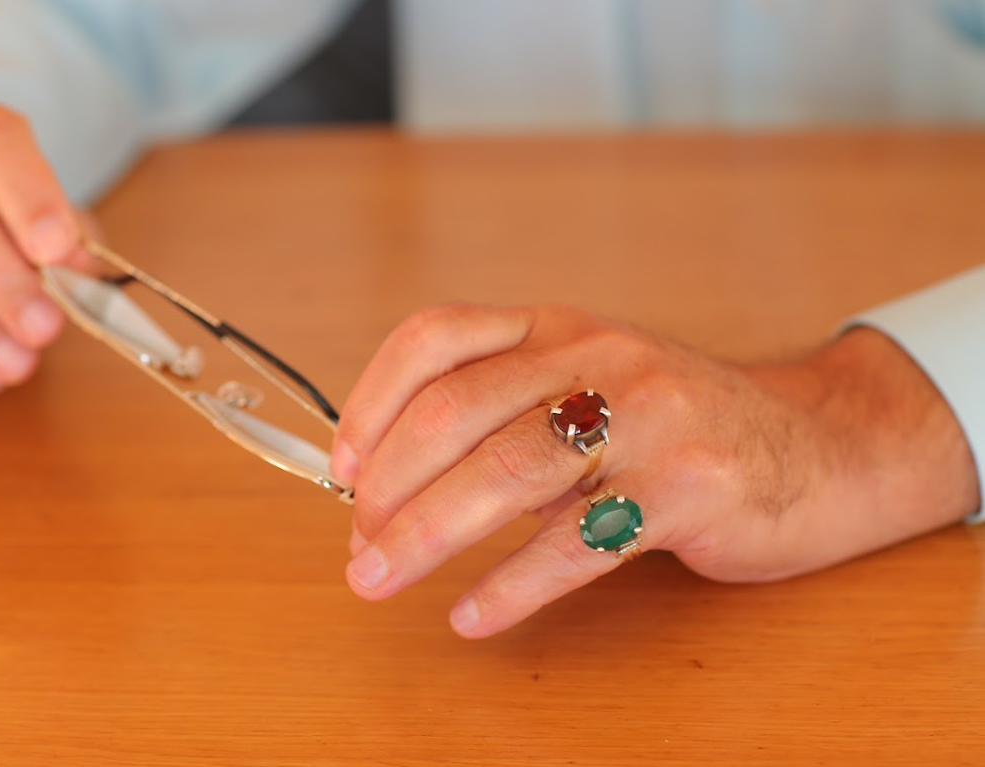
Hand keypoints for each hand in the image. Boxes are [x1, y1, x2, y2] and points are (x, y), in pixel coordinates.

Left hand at [330, 304, 979, 637]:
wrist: (813, 445)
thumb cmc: (673, 427)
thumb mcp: (584, 391)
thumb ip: (502, 421)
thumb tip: (389, 486)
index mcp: (556, 328)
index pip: (436, 338)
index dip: (373, 401)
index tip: (341, 465)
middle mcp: (595, 357)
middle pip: (457, 410)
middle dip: (387, 484)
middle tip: (357, 543)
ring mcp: (646, 415)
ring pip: (508, 469)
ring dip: (426, 533)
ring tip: (379, 578)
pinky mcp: (688, 483)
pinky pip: (578, 541)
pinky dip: (512, 583)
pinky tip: (472, 614)